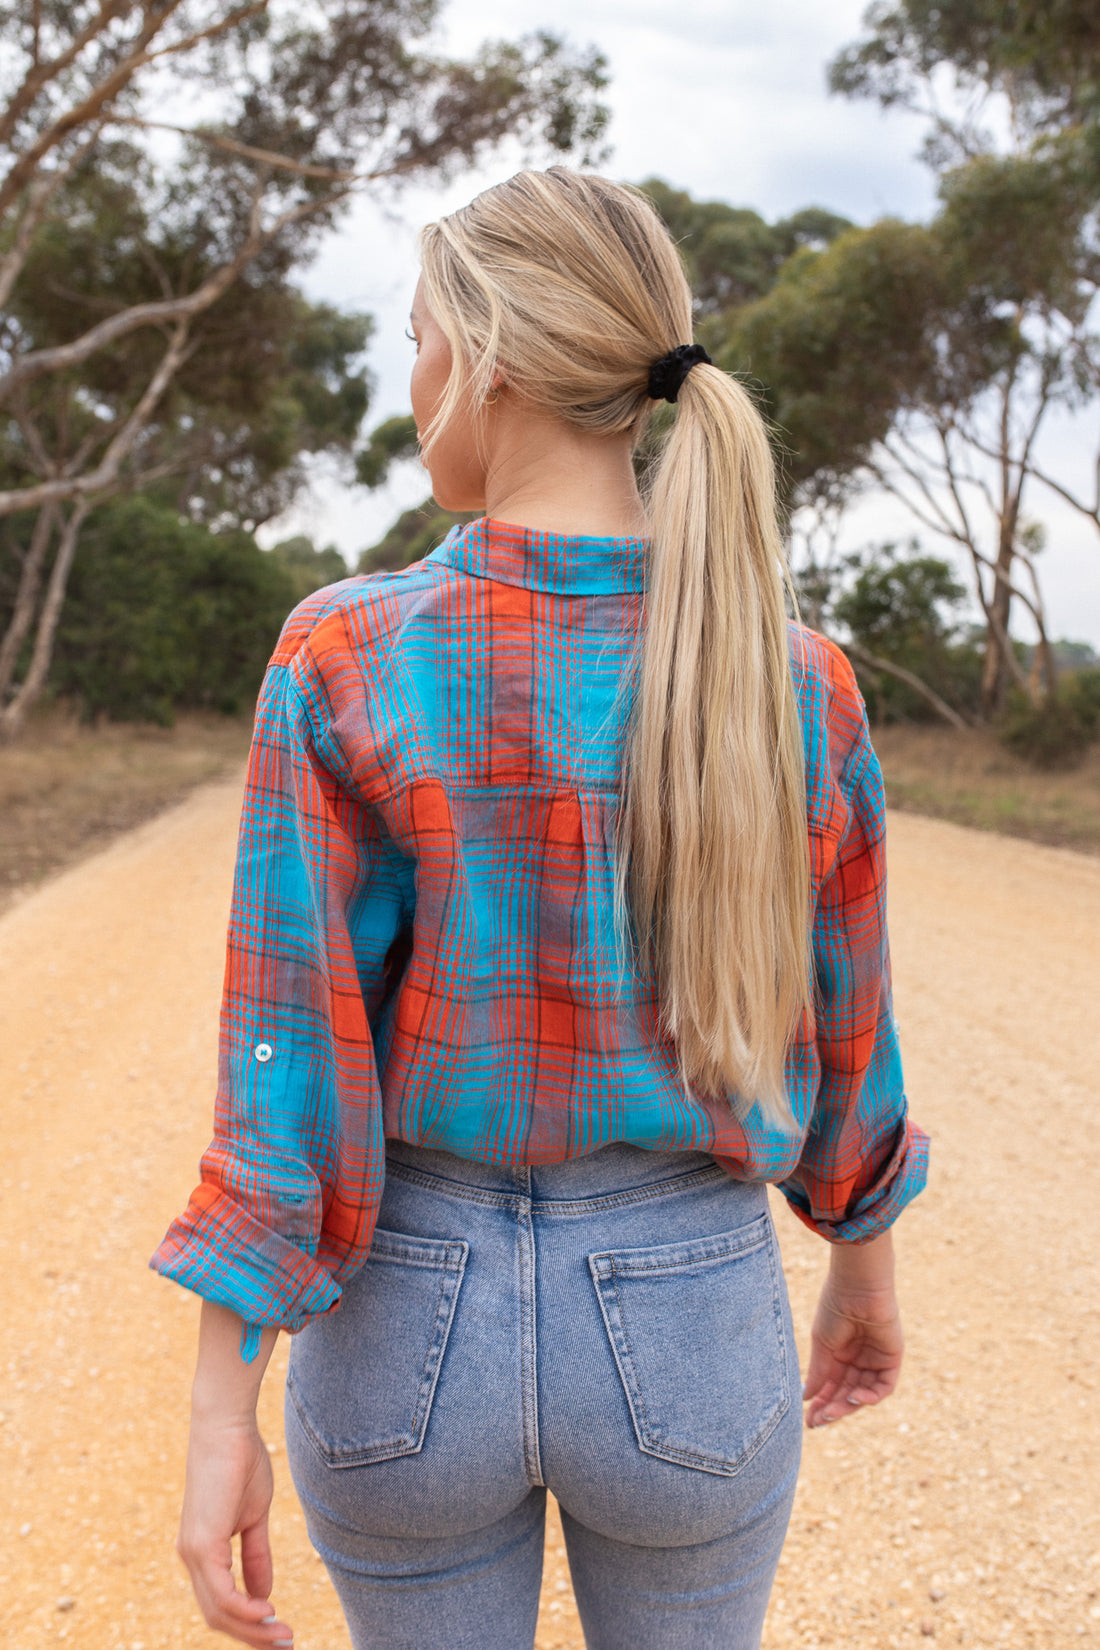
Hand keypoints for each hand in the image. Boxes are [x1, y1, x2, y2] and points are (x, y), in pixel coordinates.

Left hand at [177, 1412, 292, 1646]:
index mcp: (201, 1552)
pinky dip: (245, 1609)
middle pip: (217, 1617)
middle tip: (286, 1645)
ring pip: (219, 1611)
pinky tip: (267, 1612)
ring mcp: (193, 1552)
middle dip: (252, 1637)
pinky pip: (221, 1592)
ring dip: (252, 1629)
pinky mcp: (202, 1543)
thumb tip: (264, 1596)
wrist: (228, 1427)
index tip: (281, 1633)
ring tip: (283, 1636)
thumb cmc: (241, 1462)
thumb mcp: (254, 1517)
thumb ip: (256, 1556)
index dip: (249, 1624)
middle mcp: (191, 1557)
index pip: (221, 1603)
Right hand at [802, 1270, 903, 1428]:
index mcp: (839, 1354)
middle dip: (834, 1409)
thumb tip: (807, 1398)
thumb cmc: (835, 1308)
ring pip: (864, 1393)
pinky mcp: (892, 1359)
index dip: (821, 1404)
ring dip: (850, 1405)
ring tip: (835, 1411)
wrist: (856, 1288)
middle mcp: (857, 1360)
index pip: (831, 1386)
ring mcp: (875, 1360)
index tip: (809, 1421)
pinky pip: (884, 1386)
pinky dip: (872, 1395)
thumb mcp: (822, 1343)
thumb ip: (819, 1372)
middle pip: (846, 1393)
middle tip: (820, 1421)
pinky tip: (856, 1397)